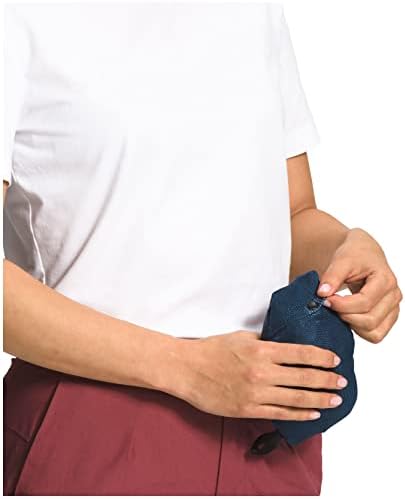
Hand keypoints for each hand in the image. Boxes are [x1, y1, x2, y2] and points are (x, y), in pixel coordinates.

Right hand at [175, 331, 346, 420]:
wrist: (187, 369)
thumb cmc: (212, 350)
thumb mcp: (241, 338)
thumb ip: (265, 342)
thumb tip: (287, 346)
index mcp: (261, 351)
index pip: (301, 354)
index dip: (322, 357)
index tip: (335, 360)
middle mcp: (262, 373)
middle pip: (304, 377)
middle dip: (327, 379)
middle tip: (341, 381)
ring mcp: (256, 393)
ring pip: (296, 398)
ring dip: (320, 399)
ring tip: (335, 398)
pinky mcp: (248, 409)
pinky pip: (280, 414)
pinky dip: (300, 414)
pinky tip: (313, 413)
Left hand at [317, 227, 401, 342]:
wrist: (362, 254)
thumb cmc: (354, 255)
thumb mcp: (341, 260)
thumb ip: (332, 276)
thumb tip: (322, 293)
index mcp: (385, 280)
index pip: (365, 303)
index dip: (342, 305)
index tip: (325, 299)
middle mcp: (393, 296)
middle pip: (370, 320)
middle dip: (345, 316)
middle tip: (330, 305)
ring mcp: (392, 309)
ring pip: (373, 333)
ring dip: (352, 325)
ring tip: (339, 310)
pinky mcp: (387, 318)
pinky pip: (375, 335)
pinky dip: (359, 330)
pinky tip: (347, 316)